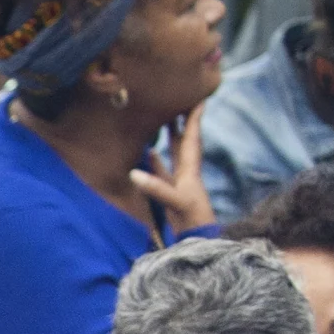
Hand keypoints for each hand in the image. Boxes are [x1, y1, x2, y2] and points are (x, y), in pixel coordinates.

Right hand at [136, 106, 214, 234]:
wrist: (197, 235)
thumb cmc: (191, 216)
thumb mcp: (175, 200)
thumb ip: (156, 188)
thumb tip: (133, 174)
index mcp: (190, 168)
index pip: (192, 138)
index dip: (194, 118)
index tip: (199, 98)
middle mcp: (186, 170)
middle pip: (184, 140)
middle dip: (182, 122)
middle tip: (179, 101)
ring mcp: (178, 181)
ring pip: (174, 153)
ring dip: (170, 137)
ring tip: (164, 120)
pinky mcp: (170, 191)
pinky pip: (162, 171)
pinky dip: (156, 160)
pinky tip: (150, 153)